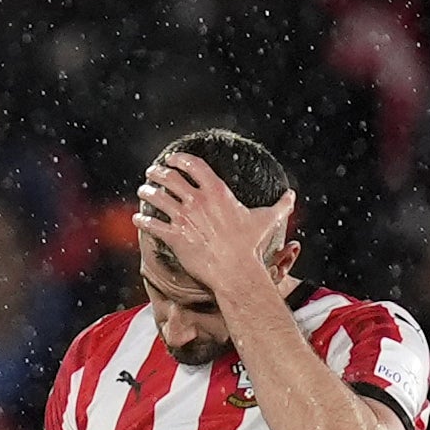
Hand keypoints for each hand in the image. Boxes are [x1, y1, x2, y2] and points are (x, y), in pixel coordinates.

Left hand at [135, 154, 294, 297]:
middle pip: (171, 178)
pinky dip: (143, 220)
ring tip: (142, 190)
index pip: (194, 166)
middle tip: (151, 172)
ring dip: (147, 192)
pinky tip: (137, 219)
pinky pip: (153, 224)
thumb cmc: (250, 246)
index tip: (172, 158)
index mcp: (217, 191)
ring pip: (158, 198)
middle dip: (158, 172)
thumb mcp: (267, 220)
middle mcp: (198, 200)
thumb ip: (279, 205)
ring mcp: (185, 217)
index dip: (180, 159)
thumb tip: (292, 196)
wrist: (235, 270)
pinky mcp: (175, 236)